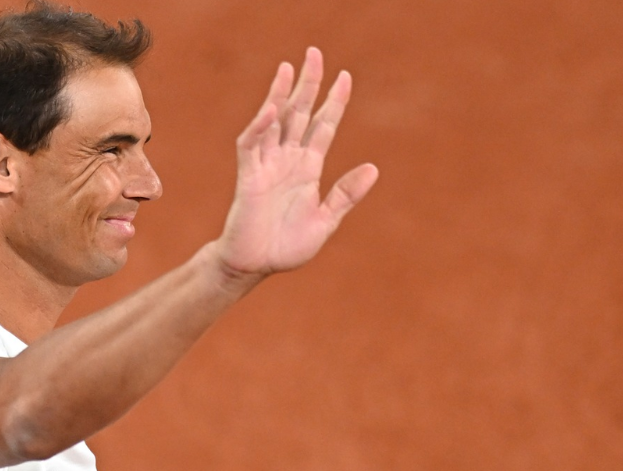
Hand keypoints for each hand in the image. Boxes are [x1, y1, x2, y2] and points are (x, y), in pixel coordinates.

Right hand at [213, 47, 378, 276]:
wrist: (255, 265)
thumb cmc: (287, 247)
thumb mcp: (325, 220)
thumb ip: (345, 195)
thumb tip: (373, 168)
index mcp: (308, 169)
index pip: (323, 126)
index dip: (333, 102)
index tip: (345, 77)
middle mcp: (288, 161)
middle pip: (299, 114)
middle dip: (308, 84)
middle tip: (314, 54)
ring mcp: (267, 166)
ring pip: (275, 121)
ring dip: (281, 94)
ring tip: (289, 67)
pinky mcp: (249, 176)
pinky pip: (252, 145)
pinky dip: (260, 126)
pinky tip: (272, 109)